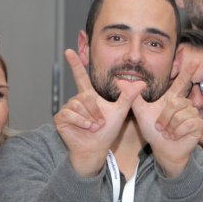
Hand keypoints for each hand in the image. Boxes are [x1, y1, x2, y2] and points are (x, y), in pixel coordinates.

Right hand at [54, 50, 142, 176]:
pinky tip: (86, 128)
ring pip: (78, 105)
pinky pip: (70, 114)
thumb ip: (128, 97)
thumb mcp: (119, 112)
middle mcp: (76, 100)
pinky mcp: (61, 118)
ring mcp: (67, 109)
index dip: (75, 64)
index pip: (80, 76)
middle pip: (86, 97)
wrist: (96, 149)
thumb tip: (142, 83)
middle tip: (100, 123)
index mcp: (88, 96)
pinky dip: (81, 122)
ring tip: (94, 127)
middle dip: (96, 111)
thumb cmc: (106, 132)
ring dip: (90, 118)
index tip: (69, 51)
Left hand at [131, 55, 202, 177]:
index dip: (188, 71)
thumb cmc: (154, 132)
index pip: (181, 82)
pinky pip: (187, 124)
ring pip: (180, 115)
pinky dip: (178, 133)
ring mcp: (193, 114)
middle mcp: (184, 104)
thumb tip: (119, 81)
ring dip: (170, 127)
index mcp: (172, 98)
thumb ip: (132, 97)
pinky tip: (175, 136)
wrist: (163, 150)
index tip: (195, 60)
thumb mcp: (141, 113)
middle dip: (164, 118)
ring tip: (168, 133)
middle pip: (174, 103)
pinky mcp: (198, 124)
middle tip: (160, 128)